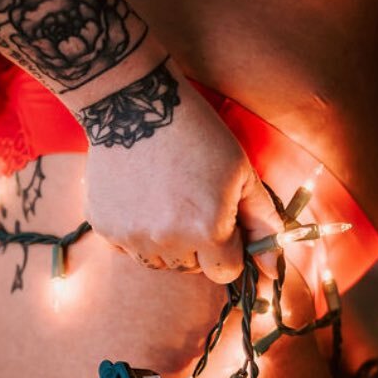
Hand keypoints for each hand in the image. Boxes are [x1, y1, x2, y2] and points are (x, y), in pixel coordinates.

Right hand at [80, 62, 281, 283]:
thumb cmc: (198, 136)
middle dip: (199, 245)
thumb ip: (263, 223)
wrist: (135, 105)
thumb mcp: (242, 174)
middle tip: (192, 202)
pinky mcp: (104, 227)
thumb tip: (273, 271)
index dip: (228, 248)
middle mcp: (169, 242)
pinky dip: (136, 231)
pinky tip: (141, 196)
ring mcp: (133, 236)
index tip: (221, 222)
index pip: (225, 271)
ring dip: (167, 242)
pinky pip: (128, 247)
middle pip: (192, 269)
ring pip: (159, 262)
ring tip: (166, 200)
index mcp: (209, 231)